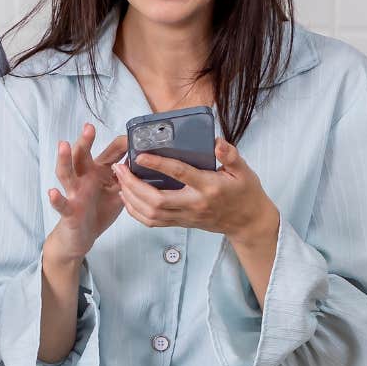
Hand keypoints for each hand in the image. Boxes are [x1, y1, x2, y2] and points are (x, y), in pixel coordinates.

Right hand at [45, 123, 129, 263]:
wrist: (81, 236)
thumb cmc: (99, 211)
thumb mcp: (118, 193)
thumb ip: (128, 179)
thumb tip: (144, 163)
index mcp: (97, 172)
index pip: (108, 153)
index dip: (121, 145)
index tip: (134, 137)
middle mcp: (83, 178)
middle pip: (81, 156)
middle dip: (85, 141)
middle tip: (89, 127)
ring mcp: (74, 193)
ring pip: (66, 174)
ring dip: (64, 160)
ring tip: (63, 145)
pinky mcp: (69, 210)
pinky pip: (61, 204)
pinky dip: (56, 199)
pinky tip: (52, 192)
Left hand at [114, 138, 279, 244]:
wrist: (247, 222)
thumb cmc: (245, 192)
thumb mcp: (244, 171)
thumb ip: (231, 155)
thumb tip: (217, 142)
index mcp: (209, 187)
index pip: (180, 174)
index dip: (158, 164)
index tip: (139, 155)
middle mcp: (194, 204)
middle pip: (157, 200)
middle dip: (133, 185)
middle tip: (120, 168)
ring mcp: (186, 217)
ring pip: (151, 214)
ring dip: (131, 199)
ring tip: (119, 180)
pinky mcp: (181, 223)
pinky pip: (153, 222)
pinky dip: (136, 212)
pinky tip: (128, 198)